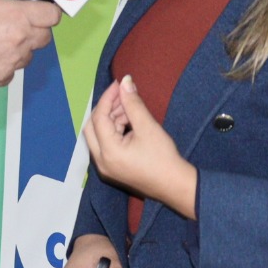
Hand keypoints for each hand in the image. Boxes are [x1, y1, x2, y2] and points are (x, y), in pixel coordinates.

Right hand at [0, 0, 60, 88]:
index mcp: (18, 17)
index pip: (52, 16)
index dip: (49, 11)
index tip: (41, 9)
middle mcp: (20, 42)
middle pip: (45, 37)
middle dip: (36, 28)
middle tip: (16, 22)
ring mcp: (11, 63)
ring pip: (28, 55)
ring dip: (20, 46)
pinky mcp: (0, 78)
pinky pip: (12, 70)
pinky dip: (5, 63)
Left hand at [81, 76, 197, 217]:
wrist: (175, 186)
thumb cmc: (163, 157)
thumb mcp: (148, 127)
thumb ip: (133, 103)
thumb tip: (125, 81)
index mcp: (108, 151)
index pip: (99, 117)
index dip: (108, 98)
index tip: (119, 83)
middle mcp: (100, 161)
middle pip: (91, 127)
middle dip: (105, 109)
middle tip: (122, 96)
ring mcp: (105, 167)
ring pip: (98, 135)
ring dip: (110, 119)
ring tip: (129, 109)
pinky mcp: (112, 169)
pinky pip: (105, 144)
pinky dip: (113, 131)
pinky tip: (129, 123)